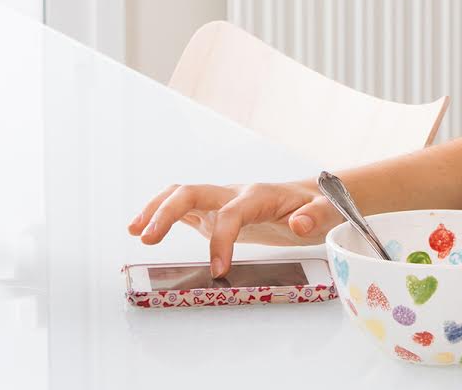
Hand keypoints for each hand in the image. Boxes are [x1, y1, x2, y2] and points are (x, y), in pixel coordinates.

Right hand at [127, 181, 342, 276]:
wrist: (310, 197)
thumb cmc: (315, 206)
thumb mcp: (326, 211)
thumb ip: (316, 215)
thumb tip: (299, 223)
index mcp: (259, 196)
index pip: (231, 214)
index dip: (222, 240)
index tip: (218, 270)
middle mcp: (234, 193)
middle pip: (192, 192)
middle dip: (168, 212)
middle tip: (148, 238)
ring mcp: (220, 200)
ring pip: (181, 195)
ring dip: (155, 209)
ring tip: (134, 230)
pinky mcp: (213, 211)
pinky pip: (182, 207)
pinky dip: (160, 214)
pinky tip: (142, 228)